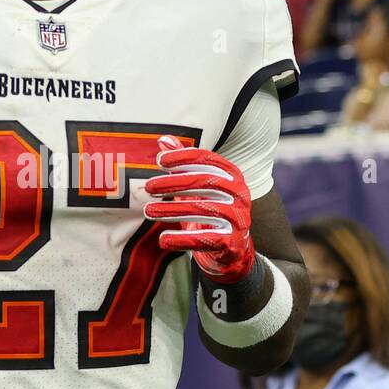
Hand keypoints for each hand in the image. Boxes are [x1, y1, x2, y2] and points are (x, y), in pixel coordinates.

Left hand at [143, 135, 255, 283]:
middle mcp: (239, 194)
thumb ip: (182, 162)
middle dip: (174, 183)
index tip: (160, 160)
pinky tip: (163, 239)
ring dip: (172, 210)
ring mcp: (238, 218)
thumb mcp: (196, 185)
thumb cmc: (210, 210)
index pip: (207, 160)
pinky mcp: (231, 242)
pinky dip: (183, 240)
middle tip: (149, 187)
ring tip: (149, 211)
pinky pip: (206, 240)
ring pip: (204, 210)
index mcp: (232, 175)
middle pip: (206, 182)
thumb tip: (163, 139)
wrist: (230, 249)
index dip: (184, 157)